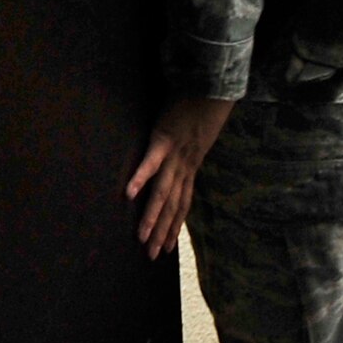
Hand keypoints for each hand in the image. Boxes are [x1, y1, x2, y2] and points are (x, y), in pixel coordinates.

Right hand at [127, 96, 234, 258]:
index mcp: (191, 165)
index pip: (183, 202)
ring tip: (142, 237)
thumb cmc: (203, 105)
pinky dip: (141, 177)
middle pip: (173, 205)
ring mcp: (175, 153)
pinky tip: (129, 194)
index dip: (174, 226)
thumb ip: (187, 147)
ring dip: (153, 216)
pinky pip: (152, 161)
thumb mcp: (197, 132)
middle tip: (152, 257)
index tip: (167, 248)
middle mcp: (185, 165)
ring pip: (163, 191)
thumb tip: (180, 157)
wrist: (213, 85)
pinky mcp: (165, 137)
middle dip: (163, 232)